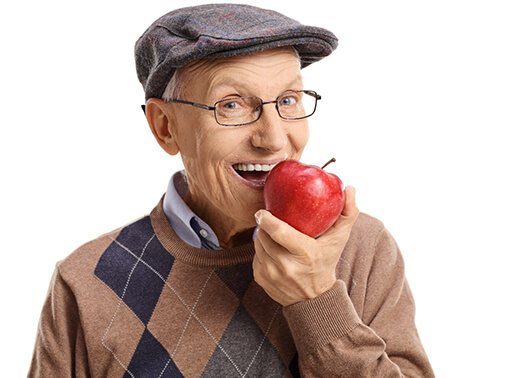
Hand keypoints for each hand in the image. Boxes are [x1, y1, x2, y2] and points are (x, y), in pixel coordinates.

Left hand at [253, 186, 359, 305]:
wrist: (314, 300)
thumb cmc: (326, 263)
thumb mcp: (339, 240)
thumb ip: (348, 213)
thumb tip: (349, 187)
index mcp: (305, 252)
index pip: (279, 231)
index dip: (267, 219)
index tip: (263, 211)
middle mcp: (286, 266)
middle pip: (264, 236)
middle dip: (264, 225)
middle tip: (270, 221)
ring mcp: (272, 274)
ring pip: (257, 245)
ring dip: (262, 237)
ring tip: (273, 235)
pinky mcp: (261, 279)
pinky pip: (255, 257)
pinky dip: (261, 251)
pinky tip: (272, 251)